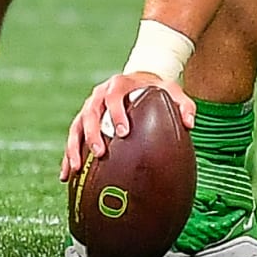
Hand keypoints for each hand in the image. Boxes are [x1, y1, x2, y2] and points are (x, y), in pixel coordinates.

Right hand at [60, 72, 194, 180]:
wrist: (139, 79)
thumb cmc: (156, 88)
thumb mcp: (172, 90)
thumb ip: (183, 105)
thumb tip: (190, 124)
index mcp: (119, 85)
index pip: (114, 97)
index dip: (116, 114)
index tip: (122, 132)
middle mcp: (99, 94)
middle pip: (90, 113)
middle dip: (93, 134)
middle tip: (100, 153)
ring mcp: (88, 107)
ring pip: (76, 127)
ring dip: (74, 148)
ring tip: (75, 169)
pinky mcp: (82, 119)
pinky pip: (72, 138)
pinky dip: (68, 156)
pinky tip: (66, 176)